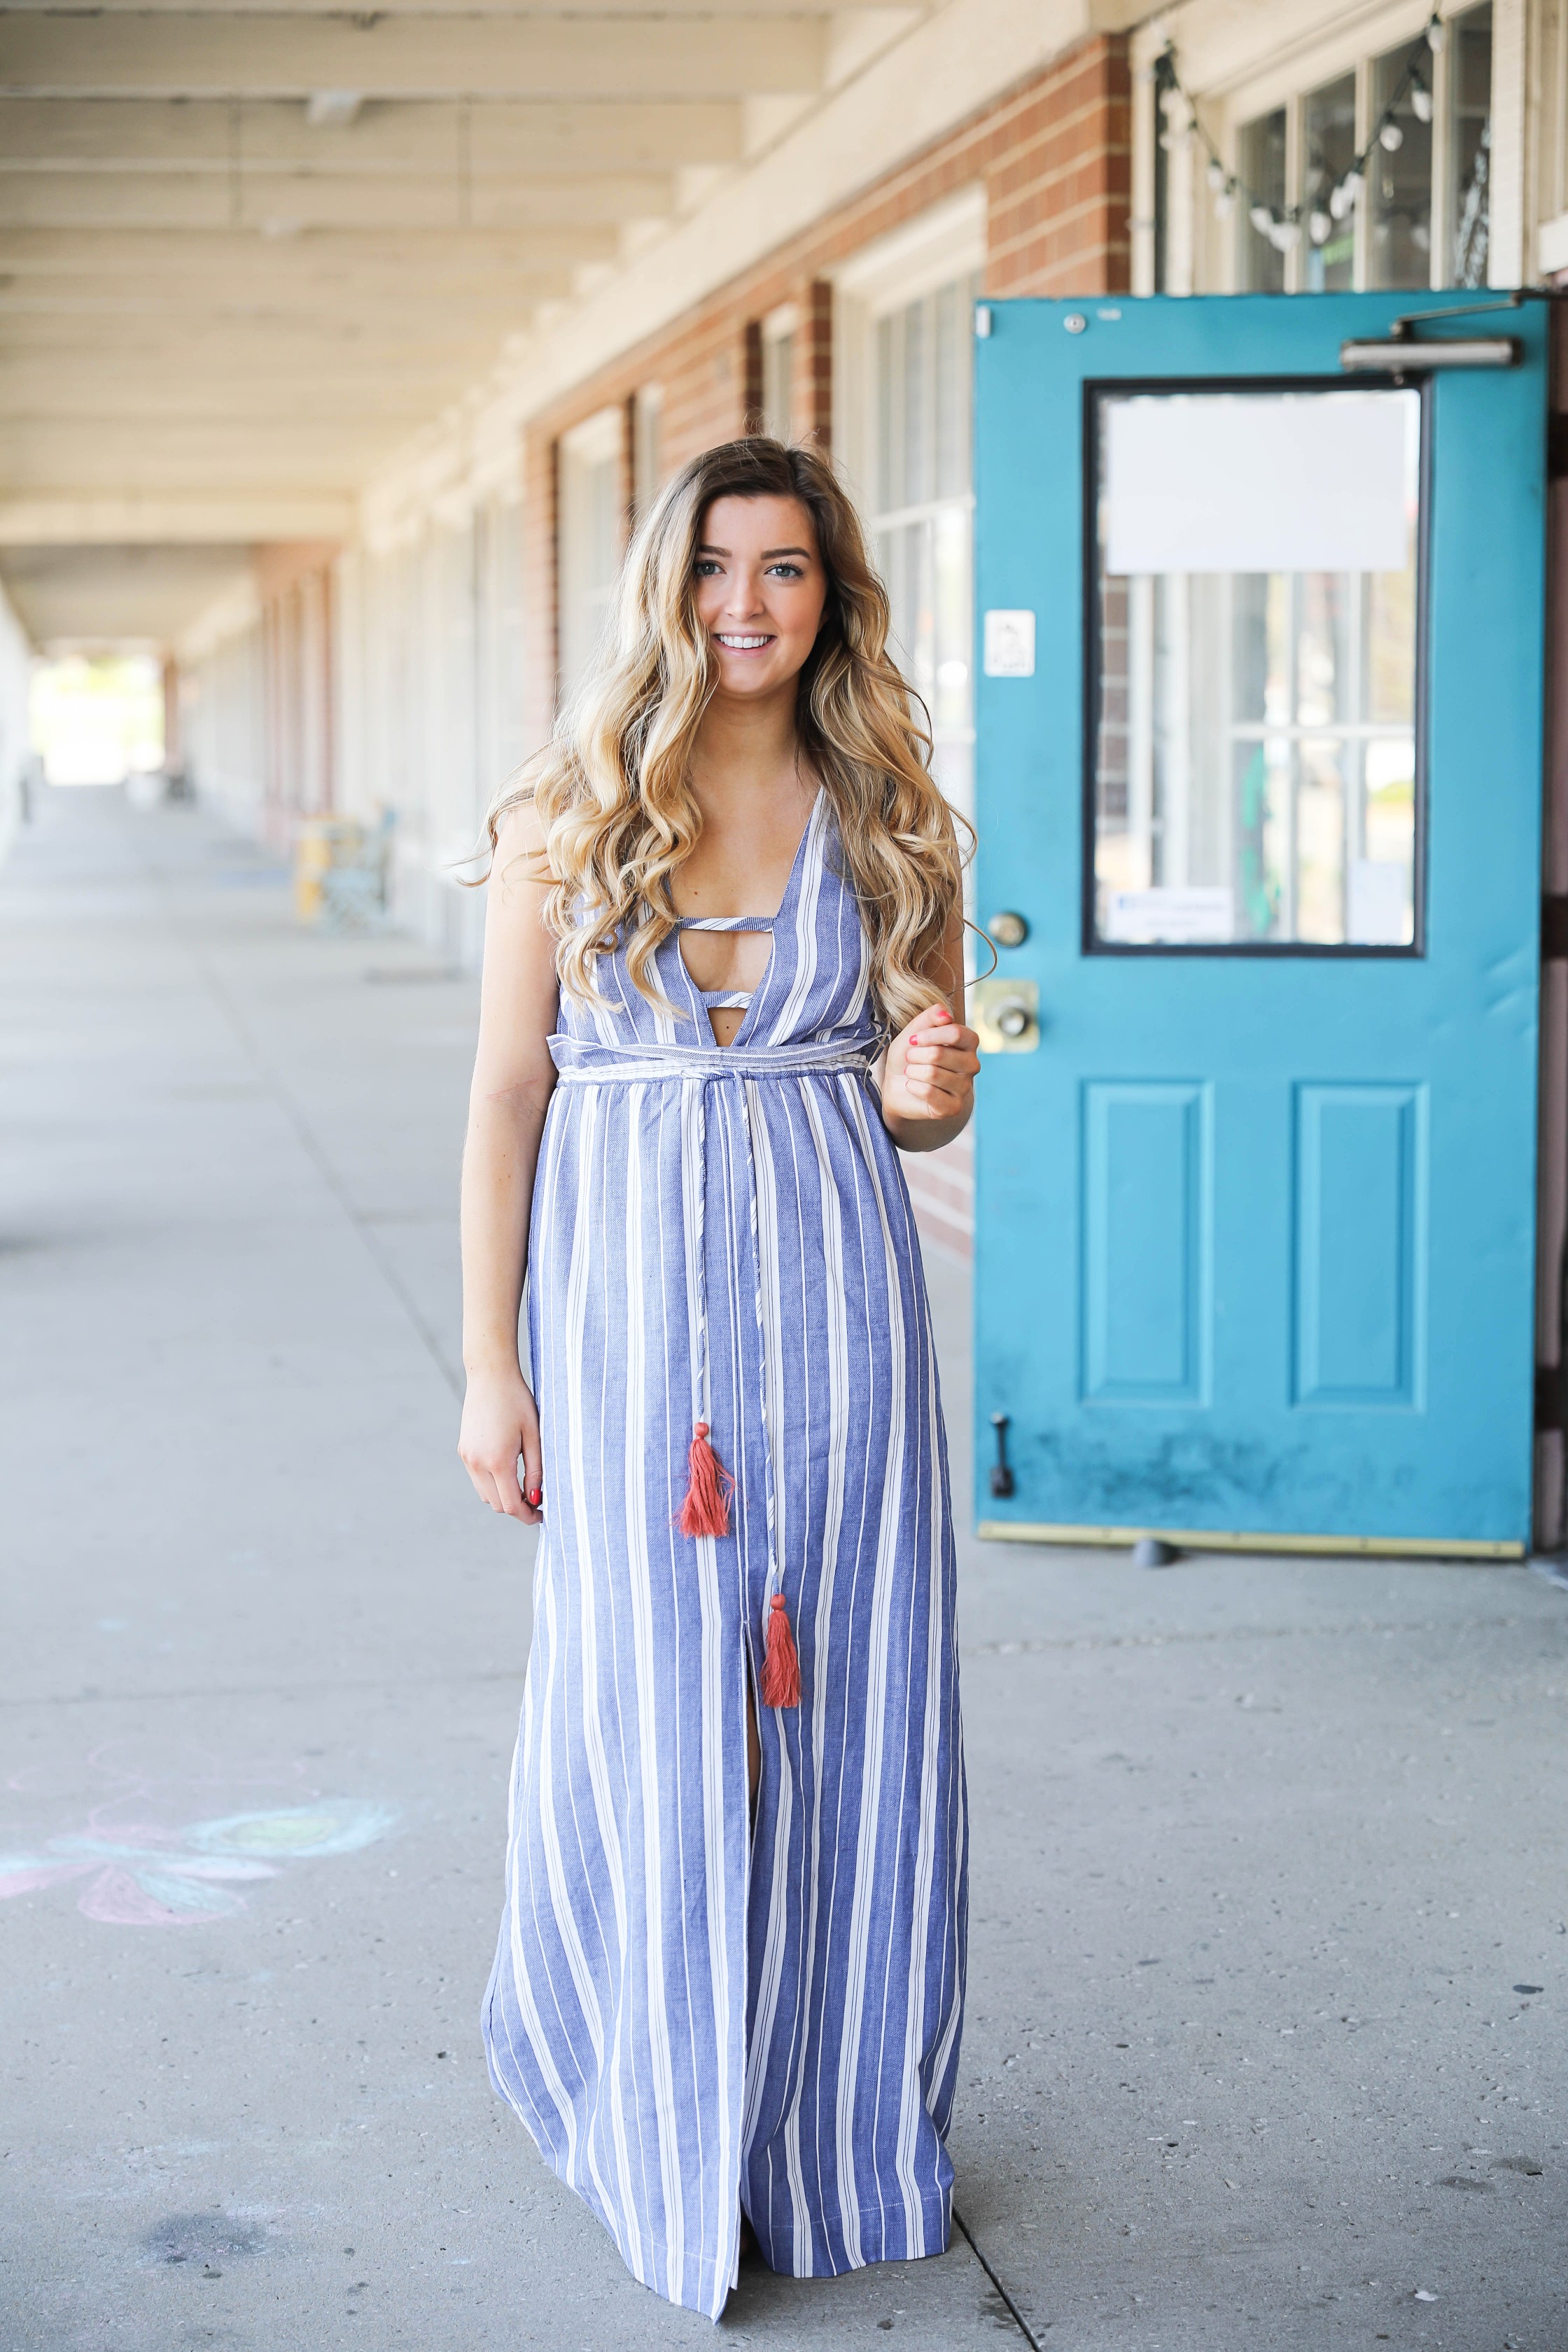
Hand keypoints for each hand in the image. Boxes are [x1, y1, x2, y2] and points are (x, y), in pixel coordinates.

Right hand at [459, 1367, 543, 1525]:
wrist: (490, 1376)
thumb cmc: (518, 1402)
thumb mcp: (534, 1435)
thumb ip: (536, 1470)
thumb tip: (537, 1498)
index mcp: (498, 1461)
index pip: (511, 1505)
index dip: (528, 1515)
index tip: (542, 1515)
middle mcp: (477, 1464)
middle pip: (497, 1505)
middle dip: (517, 1508)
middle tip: (537, 1499)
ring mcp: (467, 1458)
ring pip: (485, 1495)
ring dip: (503, 1496)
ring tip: (523, 1485)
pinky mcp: (463, 1451)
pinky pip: (477, 1479)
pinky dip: (492, 1484)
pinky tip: (507, 1470)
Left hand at [881, 1001, 979, 1128]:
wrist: (896, 1085)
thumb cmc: (909, 1056)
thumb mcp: (915, 1031)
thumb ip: (930, 1017)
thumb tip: (945, 1014)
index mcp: (968, 1043)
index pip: (956, 1033)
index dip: (930, 1035)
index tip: (913, 1039)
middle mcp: (972, 1065)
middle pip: (940, 1054)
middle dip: (916, 1055)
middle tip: (910, 1058)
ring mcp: (964, 1088)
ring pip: (932, 1074)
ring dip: (912, 1071)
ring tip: (911, 1072)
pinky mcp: (953, 1107)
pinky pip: (929, 1092)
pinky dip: (913, 1087)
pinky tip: (912, 1086)